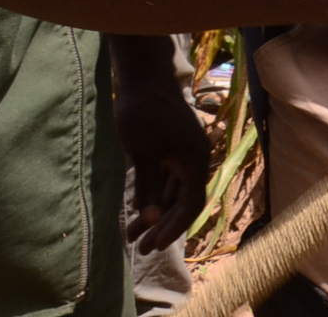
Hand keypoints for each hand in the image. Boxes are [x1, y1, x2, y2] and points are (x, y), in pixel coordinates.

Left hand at [111, 36, 209, 254]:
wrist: (143, 79)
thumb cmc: (144, 114)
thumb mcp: (143, 153)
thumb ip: (149, 188)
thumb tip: (153, 220)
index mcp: (195, 160)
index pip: (191, 204)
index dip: (174, 227)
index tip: (154, 245)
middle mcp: (194, 159)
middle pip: (184, 201)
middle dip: (163, 225)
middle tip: (141, 248)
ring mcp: (182, 153)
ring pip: (173, 192)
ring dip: (155, 214)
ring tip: (132, 236)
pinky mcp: (170, 148)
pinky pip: (165, 180)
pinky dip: (152, 196)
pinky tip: (135, 210)